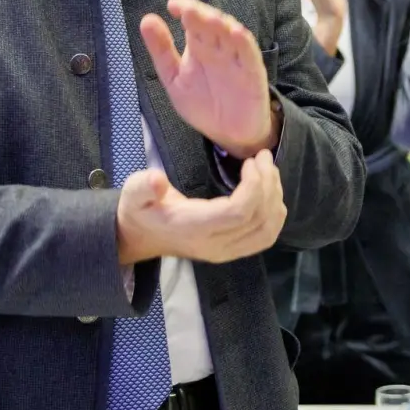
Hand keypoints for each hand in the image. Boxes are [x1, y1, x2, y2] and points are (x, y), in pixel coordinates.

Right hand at [115, 152, 286, 264]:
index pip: (237, 213)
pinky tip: (270, 192)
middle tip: (263, 157)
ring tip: (268, 170)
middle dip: (268, 184)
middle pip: (258, 219)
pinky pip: (266, 237)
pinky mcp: (234, 250)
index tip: (250, 161)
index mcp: (194, 228)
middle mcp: (215, 245)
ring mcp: (227, 252)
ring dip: (275, 197)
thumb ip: (142, 187)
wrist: (143, 237)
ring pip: (267, 230)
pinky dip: (275, 214)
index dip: (253, 186)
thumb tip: (156, 180)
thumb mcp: (133, 195)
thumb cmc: (142, 211)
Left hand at [138, 0, 276, 159]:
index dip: (185, 8)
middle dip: (200, 14)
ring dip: (221, 24)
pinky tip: (237, 33)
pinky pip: (250, 55)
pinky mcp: (253, 73)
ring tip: (208, 17)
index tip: (172, 4)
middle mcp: (218, 48)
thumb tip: (146, 19)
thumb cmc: (203, 104)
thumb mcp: (174, 78)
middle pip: (211, 24)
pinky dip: (244, 43)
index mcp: (199, 46)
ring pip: (231, 35)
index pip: (192, 21)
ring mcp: (237, 59)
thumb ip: (161, 51)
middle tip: (186, 9)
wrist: (230, 134)